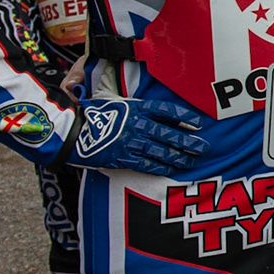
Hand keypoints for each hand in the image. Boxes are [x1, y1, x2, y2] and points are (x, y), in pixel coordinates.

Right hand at [68, 98, 208, 175]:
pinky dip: (160, 167)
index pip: (165, 110)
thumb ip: (134, 109)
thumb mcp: (115, 104)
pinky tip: (171, 169)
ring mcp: (129, 142)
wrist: (69, 132)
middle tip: (204, 148)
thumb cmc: (90, 115)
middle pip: (168, 133)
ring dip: (178, 156)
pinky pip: (145, 164)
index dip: (184, 117)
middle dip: (188, 141)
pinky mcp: (121, 158)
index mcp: (135, 107)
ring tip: (192, 161)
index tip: (199, 123)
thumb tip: (152, 114)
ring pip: (160, 151)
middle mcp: (136, 124)